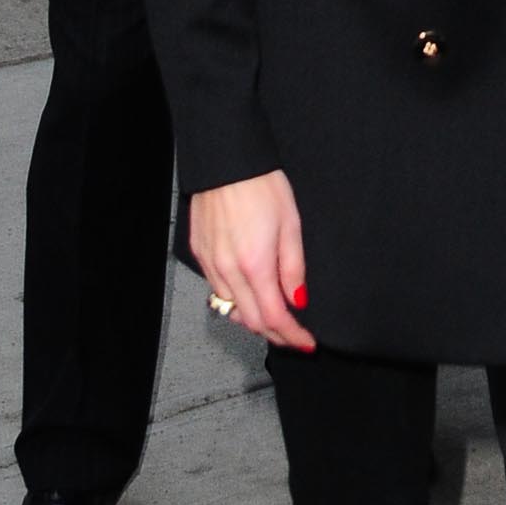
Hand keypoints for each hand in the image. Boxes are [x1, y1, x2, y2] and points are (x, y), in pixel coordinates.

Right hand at [188, 170, 314, 351]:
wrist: (226, 162)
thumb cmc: (261, 185)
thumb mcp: (291, 225)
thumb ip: (294, 268)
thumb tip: (298, 300)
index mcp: (255, 265)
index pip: (274, 317)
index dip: (291, 336)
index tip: (306, 342)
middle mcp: (229, 271)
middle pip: (251, 321)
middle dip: (274, 333)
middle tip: (293, 335)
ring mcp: (211, 263)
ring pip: (231, 308)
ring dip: (253, 319)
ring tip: (273, 318)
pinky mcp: (200, 253)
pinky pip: (217, 289)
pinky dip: (234, 300)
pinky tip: (248, 293)